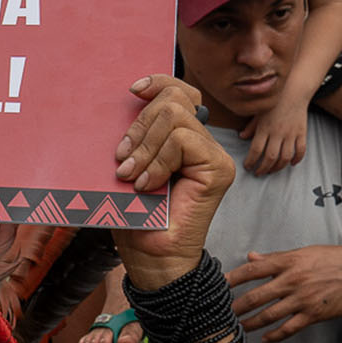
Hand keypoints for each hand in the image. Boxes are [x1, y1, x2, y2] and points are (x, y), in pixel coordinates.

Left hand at [112, 74, 235, 288]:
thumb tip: (124, 104)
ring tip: (132, 177)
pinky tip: (147, 185)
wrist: (151, 257)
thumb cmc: (136, 217)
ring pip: (176, 117)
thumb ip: (134, 138)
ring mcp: (214, 155)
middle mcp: (203, 143)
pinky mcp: (219, 168)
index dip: (157, 84)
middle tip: (122, 162)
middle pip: (174, 100)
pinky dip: (158, 160)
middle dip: (140, 126)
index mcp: (182, 138)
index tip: (132, 91)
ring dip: (145, 147)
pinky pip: (183, 140)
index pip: (178, 93)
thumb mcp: (128, 167)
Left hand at [227, 246, 341, 341]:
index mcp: (289, 262)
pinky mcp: (313, 314)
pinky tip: (265, 338)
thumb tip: (251, 256)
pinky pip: (288, 328)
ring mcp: (303, 299)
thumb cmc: (333, 259)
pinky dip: (274, 335)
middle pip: (256, 296)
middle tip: (221, 313)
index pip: (253, 270)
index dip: (233, 278)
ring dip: (251, 323)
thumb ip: (276, 257)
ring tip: (238, 327)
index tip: (218, 285)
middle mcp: (293, 280)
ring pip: (269, 315)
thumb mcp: (304, 252)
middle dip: (236, 307)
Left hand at [240, 102, 307, 174]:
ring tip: (271, 170)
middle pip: (270, 157)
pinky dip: (296, 159)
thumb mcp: (258, 112)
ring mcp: (291, 133)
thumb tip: (241, 137)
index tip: (248, 166)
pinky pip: (301, 150)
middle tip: (258, 173)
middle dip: (263, 168)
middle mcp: (278, 132)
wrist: (294, 91)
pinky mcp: (302, 132)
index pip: (256, 150)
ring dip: (278, 167)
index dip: (251, 161)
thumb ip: (251, 126)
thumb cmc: (273, 102)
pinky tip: (290, 163)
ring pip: (285, 157)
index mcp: (265, 127)